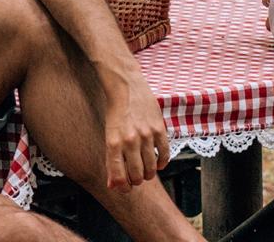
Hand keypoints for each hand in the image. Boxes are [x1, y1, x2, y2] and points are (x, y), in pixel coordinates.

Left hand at [101, 72, 170, 191]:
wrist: (126, 86)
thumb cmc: (115, 112)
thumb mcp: (109, 135)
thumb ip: (111, 160)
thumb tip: (112, 185)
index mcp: (113, 143)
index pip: (120, 178)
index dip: (123, 188)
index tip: (125, 188)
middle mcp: (130, 141)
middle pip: (137, 176)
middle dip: (136, 181)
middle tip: (136, 179)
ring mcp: (146, 135)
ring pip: (151, 168)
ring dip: (149, 174)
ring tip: (146, 172)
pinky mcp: (159, 128)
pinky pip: (164, 154)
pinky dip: (162, 163)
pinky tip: (158, 164)